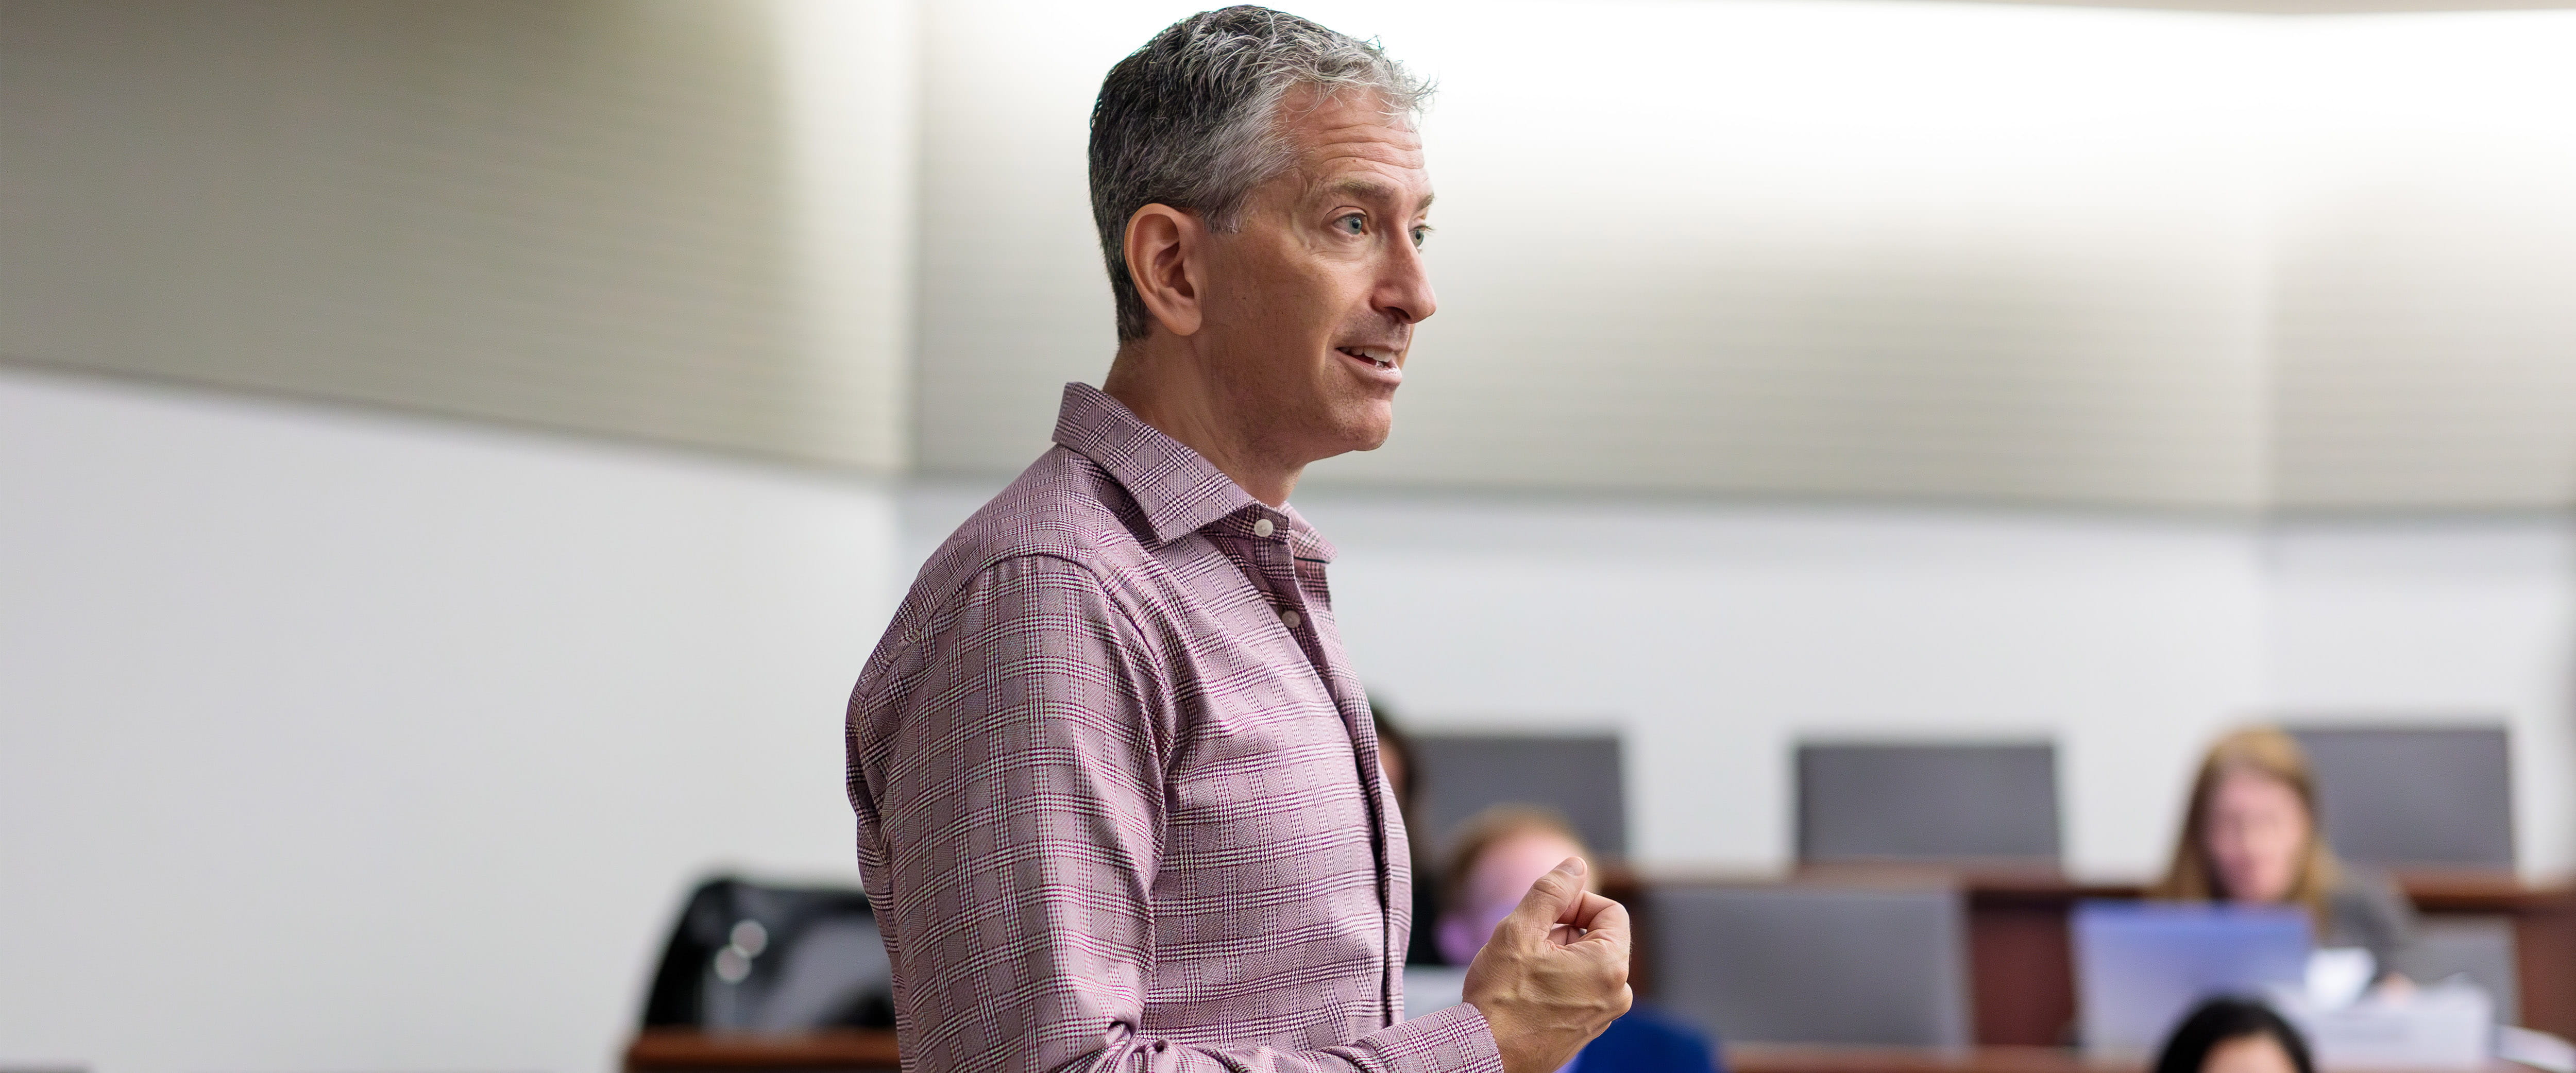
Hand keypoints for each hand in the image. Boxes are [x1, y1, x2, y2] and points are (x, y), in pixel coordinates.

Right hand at [1460, 857, 1633, 1072]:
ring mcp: (1603, 1016)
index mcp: (1610, 965)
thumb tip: (1575, 865)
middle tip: (1526, 943)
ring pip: (1586, 963)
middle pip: (1597, 937)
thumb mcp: (1519, 930)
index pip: (1610, 910)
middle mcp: (1617, 993)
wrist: (1483, 1054)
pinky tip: (1525, 991)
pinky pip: (1580, 990)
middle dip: (1562, 930)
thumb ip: (1551, 891)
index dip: (1575, 902)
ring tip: (1523, 970)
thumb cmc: (1500, 996)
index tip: (1543, 914)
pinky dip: (1557, 981)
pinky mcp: (1586, 1030)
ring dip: (1556, 956)